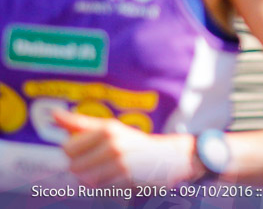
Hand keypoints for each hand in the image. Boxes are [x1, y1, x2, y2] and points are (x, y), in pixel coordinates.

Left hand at [53, 110, 199, 186]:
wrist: (167, 156)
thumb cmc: (132, 143)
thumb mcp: (109, 128)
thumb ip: (79, 123)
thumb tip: (53, 115)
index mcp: (107, 129)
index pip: (68, 148)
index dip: (74, 153)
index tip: (89, 150)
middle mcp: (113, 144)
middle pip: (74, 167)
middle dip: (83, 168)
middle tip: (100, 163)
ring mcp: (120, 163)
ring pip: (85, 180)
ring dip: (92, 180)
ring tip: (108, 172)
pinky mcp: (126, 179)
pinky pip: (99, 189)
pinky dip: (104, 187)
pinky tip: (116, 179)